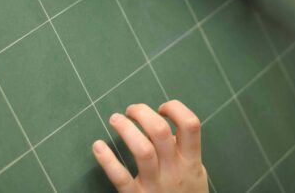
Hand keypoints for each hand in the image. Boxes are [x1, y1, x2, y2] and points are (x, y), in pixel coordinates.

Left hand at [93, 100, 208, 192]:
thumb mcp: (195, 173)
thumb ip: (185, 151)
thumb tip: (168, 127)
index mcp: (191, 161)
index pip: (190, 124)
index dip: (175, 109)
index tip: (162, 109)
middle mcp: (174, 171)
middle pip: (160, 132)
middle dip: (144, 113)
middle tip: (132, 110)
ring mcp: (155, 185)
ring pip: (143, 150)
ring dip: (126, 129)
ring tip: (115, 119)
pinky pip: (121, 178)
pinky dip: (107, 160)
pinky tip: (98, 146)